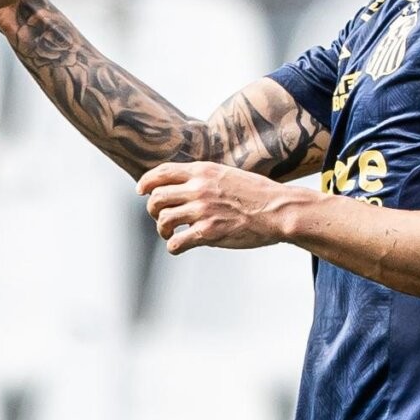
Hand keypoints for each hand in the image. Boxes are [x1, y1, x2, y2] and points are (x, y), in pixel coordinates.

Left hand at [140, 159, 291, 254]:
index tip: (141, 191)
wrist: (278, 210)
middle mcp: (198, 189)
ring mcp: (202, 211)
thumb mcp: (227, 174)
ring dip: (162, 230)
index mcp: (202, 171)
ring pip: (163, 220)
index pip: (162, 173)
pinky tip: (179, 247)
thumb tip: (185, 184)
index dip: (146, 182)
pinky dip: (173, 247)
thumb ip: (204, 177)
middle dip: (153, 210)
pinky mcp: (208, 232)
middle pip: (157, 198)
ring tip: (169, 234)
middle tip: (160, 218)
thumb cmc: (257, 194)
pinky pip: (176, 242)